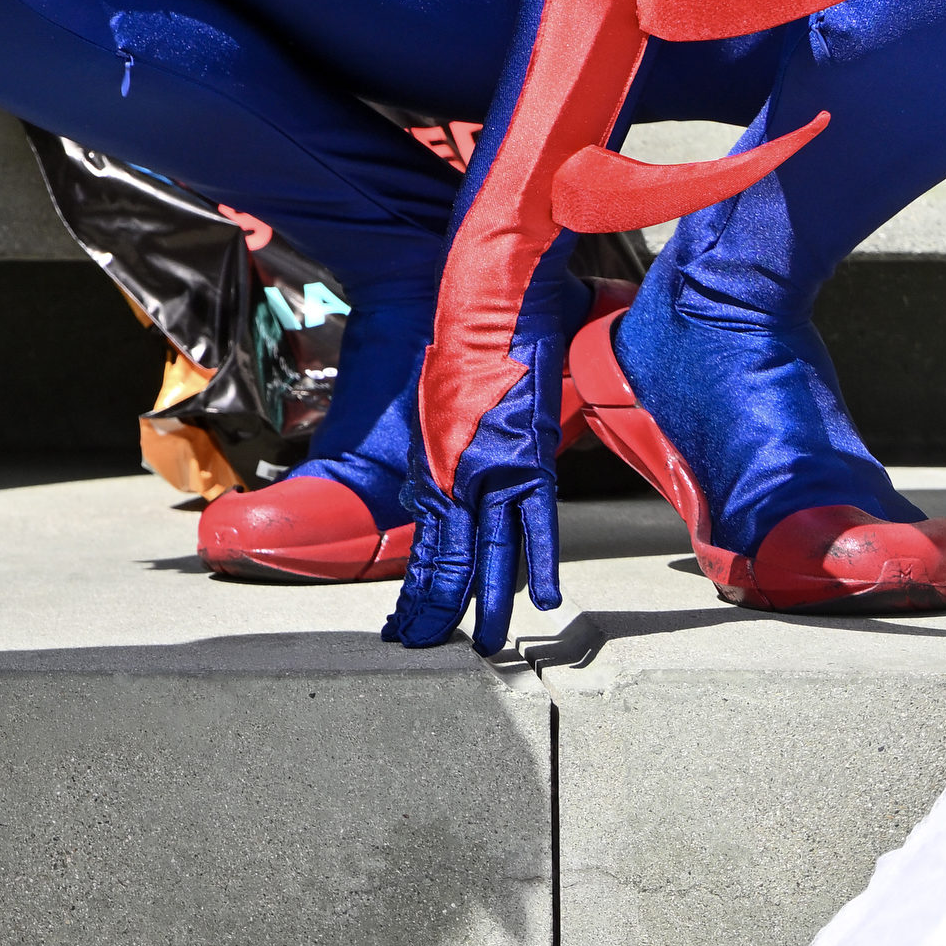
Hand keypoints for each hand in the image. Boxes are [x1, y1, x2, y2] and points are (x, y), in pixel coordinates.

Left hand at [384, 249, 592, 655]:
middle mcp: (455, 473)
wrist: (487, 299)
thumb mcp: (445, 406)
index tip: (405, 622)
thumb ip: (447, 452)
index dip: (418, 587)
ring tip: (480, 645)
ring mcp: (487, 467)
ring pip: (486, 549)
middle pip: (447, 557)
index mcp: (435, 466)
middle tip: (419, 646)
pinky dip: (538, 559)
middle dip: (435, 607)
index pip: (426, 545)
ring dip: (484, 601)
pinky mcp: (523, 455)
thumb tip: (444, 489)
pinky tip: (539, 601)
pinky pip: (534, 519)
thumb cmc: (468, 345)